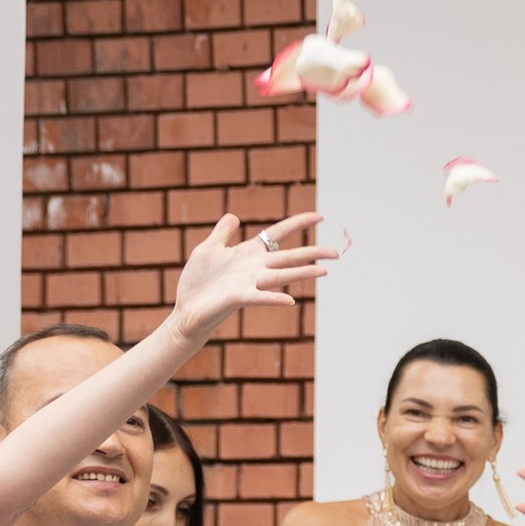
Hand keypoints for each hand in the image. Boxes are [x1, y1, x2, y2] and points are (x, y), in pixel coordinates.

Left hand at [166, 210, 346, 341]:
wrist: (187, 309)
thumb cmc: (198, 281)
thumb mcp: (208, 249)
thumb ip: (222, 233)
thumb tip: (233, 217)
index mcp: (249, 253)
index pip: (278, 234)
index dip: (298, 224)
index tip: (319, 218)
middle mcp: (255, 268)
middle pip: (289, 257)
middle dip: (313, 253)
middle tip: (337, 252)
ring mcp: (249, 283)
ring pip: (281, 275)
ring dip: (302, 273)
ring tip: (324, 271)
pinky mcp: (238, 298)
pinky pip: (259, 297)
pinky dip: (274, 298)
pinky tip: (289, 301)